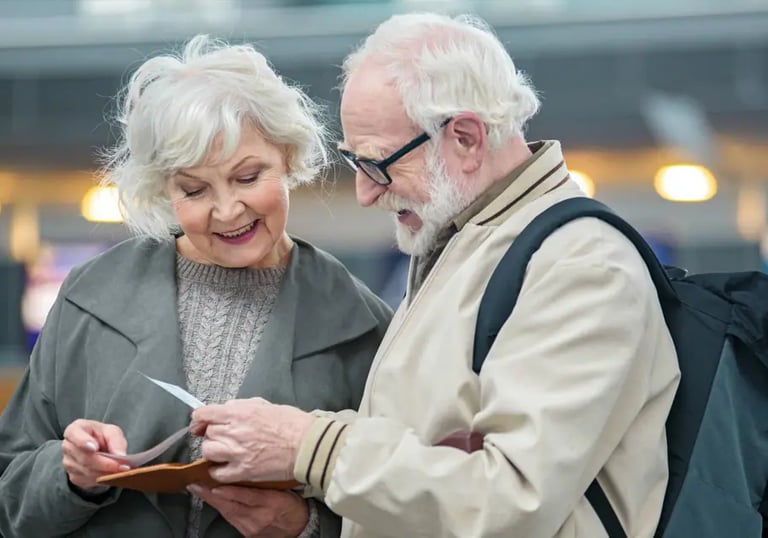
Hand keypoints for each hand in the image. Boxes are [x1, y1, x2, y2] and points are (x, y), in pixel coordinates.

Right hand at [62, 419, 128, 490]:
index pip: (74, 434)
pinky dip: (102, 479)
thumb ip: (116, 441)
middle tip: (122, 466)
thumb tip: (120, 455)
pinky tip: (112, 475)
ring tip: (121, 471)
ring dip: (106, 473)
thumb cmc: (103, 436)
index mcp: (74, 430)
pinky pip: (88, 480)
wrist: (98, 448)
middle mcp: (67, 447)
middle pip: (84, 458)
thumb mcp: (112, 432)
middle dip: (105, 463)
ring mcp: (68, 463)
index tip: (94, 448)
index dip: (83, 442)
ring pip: (87, 472)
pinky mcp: (73, 476)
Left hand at [187, 484, 308, 537]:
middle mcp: (260, 516)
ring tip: (197, 489)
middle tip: (195, 484)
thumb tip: (248, 466)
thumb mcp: (286, 490)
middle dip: (210, 495)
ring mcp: (252, 526)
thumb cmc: (293, 506)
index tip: (216, 484)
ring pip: (228, 512)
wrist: (299, 529)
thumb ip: (268, 481)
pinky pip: (230, 518)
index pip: (248, 497)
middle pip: (231, 505)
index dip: (230, 491)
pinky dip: (220, 508)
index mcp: (273, 502)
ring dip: (211, 501)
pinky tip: (211, 500)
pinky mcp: (247, 532)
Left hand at [190, 398, 314, 482]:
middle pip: (207, 434)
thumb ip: (241, 407)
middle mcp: (233, 432)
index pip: (203, 414)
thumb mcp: (263, 405)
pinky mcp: (243, 471)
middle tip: (225, 438)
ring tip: (225, 453)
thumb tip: (225, 411)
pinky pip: (218, 473)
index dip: (199, 420)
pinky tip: (226, 468)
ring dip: (214, 452)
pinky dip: (218, 471)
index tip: (200, 425)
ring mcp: (236, 453)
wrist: (307, 445)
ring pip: (208, 452)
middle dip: (213, 435)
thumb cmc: (291, 422)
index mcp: (238, 412)